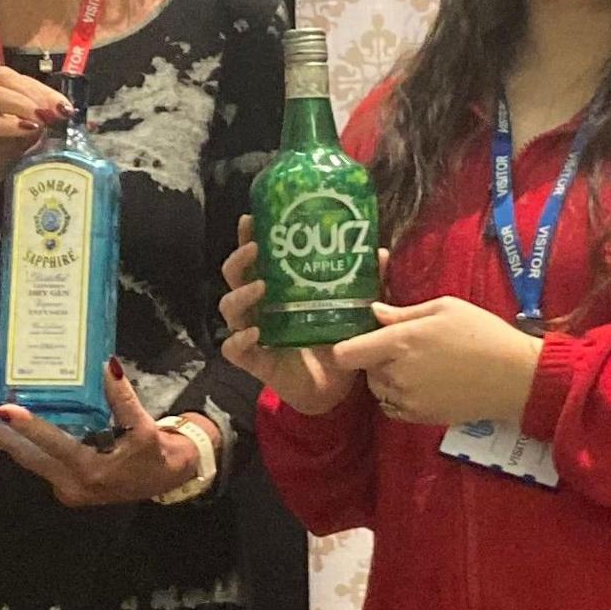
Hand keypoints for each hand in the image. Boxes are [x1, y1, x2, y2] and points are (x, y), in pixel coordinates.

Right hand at [0, 63, 73, 225]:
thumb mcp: (17, 141)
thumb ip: (33, 124)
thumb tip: (61, 114)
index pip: (12, 78)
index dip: (40, 88)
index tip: (65, 106)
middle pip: (0, 78)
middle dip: (33, 93)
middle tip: (57, 111)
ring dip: (20, 104)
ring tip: (43, 118)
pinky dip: (3, 124)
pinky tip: (24, 130)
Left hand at [0, 367, 200, 507]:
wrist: (166, 480)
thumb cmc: (154, 455)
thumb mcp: (143, 426)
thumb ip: (123, 398)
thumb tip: (108, 367)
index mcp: (92, 470)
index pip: (52, 445)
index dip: (27, 426)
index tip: (4, 408)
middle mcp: (73, 484)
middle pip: (27, 457)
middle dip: (3, 432)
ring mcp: (66, 488)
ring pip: (29, 461)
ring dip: (11, 437)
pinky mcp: (65, 486)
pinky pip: (39, 462)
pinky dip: (28, 443)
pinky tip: (18, 423)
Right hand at [218, 213, 357, 416]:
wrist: (334, 390)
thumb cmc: (336, 342)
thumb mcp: (353, 309)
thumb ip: (365, 284)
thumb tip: (381, 252)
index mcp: (277, 290)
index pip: (255, 258)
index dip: (248, 238)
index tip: (252, 219)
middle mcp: (259, 308)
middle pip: (233, 277)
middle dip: (239, 260)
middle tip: (256, 250)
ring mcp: (253, 334)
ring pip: (229, 309)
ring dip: (240, 295)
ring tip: (260, 287)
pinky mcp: (255, 362)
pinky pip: (233, 349)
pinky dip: (239, 340)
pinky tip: (254, 332)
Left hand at [334, 295, 543, 427]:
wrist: (515, 377)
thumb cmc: (483, 334)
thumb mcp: (445, 308)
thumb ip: (403, 313)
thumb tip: (374, 312)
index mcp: (400, 342)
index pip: (346, 354)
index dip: (347, 346)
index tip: (362, 338)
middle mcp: (398, 374)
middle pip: (363, 370)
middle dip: (374, 358)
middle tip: (401, 348)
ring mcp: (408, 399)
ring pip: (378, 389)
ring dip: (387, 378)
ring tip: (416, 365)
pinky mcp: (420, 417)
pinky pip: (392, 408)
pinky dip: (399, 397)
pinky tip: (422, 384)